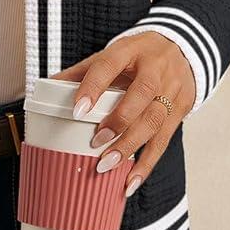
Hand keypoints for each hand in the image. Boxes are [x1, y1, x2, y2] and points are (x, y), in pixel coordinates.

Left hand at [51, 32, 196, 195]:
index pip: (110, 64)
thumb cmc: (139, 55)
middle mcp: (155, 68)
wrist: (182, 48)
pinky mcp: (181, 109)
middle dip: (119, 120)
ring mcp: (172, 89)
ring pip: (155, 120)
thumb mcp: (113, 54)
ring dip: (131, 146)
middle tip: (97, 142)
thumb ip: (84, 71)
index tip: (77, 110)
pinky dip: (147, 164)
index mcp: (131, 50)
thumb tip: (48, 86)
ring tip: (108, 165)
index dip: (93, 87)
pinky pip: (164, 140)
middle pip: (141, 94)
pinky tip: (131, 180)